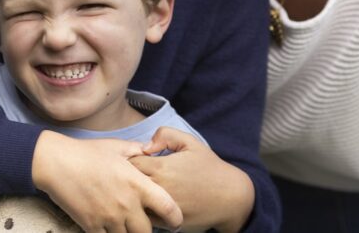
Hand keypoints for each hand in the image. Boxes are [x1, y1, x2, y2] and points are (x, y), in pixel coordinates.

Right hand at [32, 131, 181, 232]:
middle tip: (142, 223)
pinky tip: (106, 226)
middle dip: (147, 230)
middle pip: (148, 232)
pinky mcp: (91, 226)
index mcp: (137, 184)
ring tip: (123, 224)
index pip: (169, 209)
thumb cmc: (86, 152)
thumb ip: (136, 150)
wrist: (56, 163)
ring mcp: (109, 218)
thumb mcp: (116, 146)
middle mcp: (126, 204)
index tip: (174, 220)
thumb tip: (149, 150)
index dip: (175, 219)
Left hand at [133, 128, 252, 232]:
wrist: (231, 197)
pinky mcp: (168, 222)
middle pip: (128, 183)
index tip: (134, 160)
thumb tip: (145, 146)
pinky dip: (145, 210)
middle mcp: (159, 187)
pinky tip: (151, 203)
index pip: (128, 163)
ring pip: (135, 201)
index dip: (128, 160)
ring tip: (141, 189)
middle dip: (127, 178)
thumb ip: (165, 135)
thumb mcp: (190, 142)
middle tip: (133, 175)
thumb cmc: (210, 167)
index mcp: (161, 166)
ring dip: (134, 195)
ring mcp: (162, 207)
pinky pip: (146, 217)